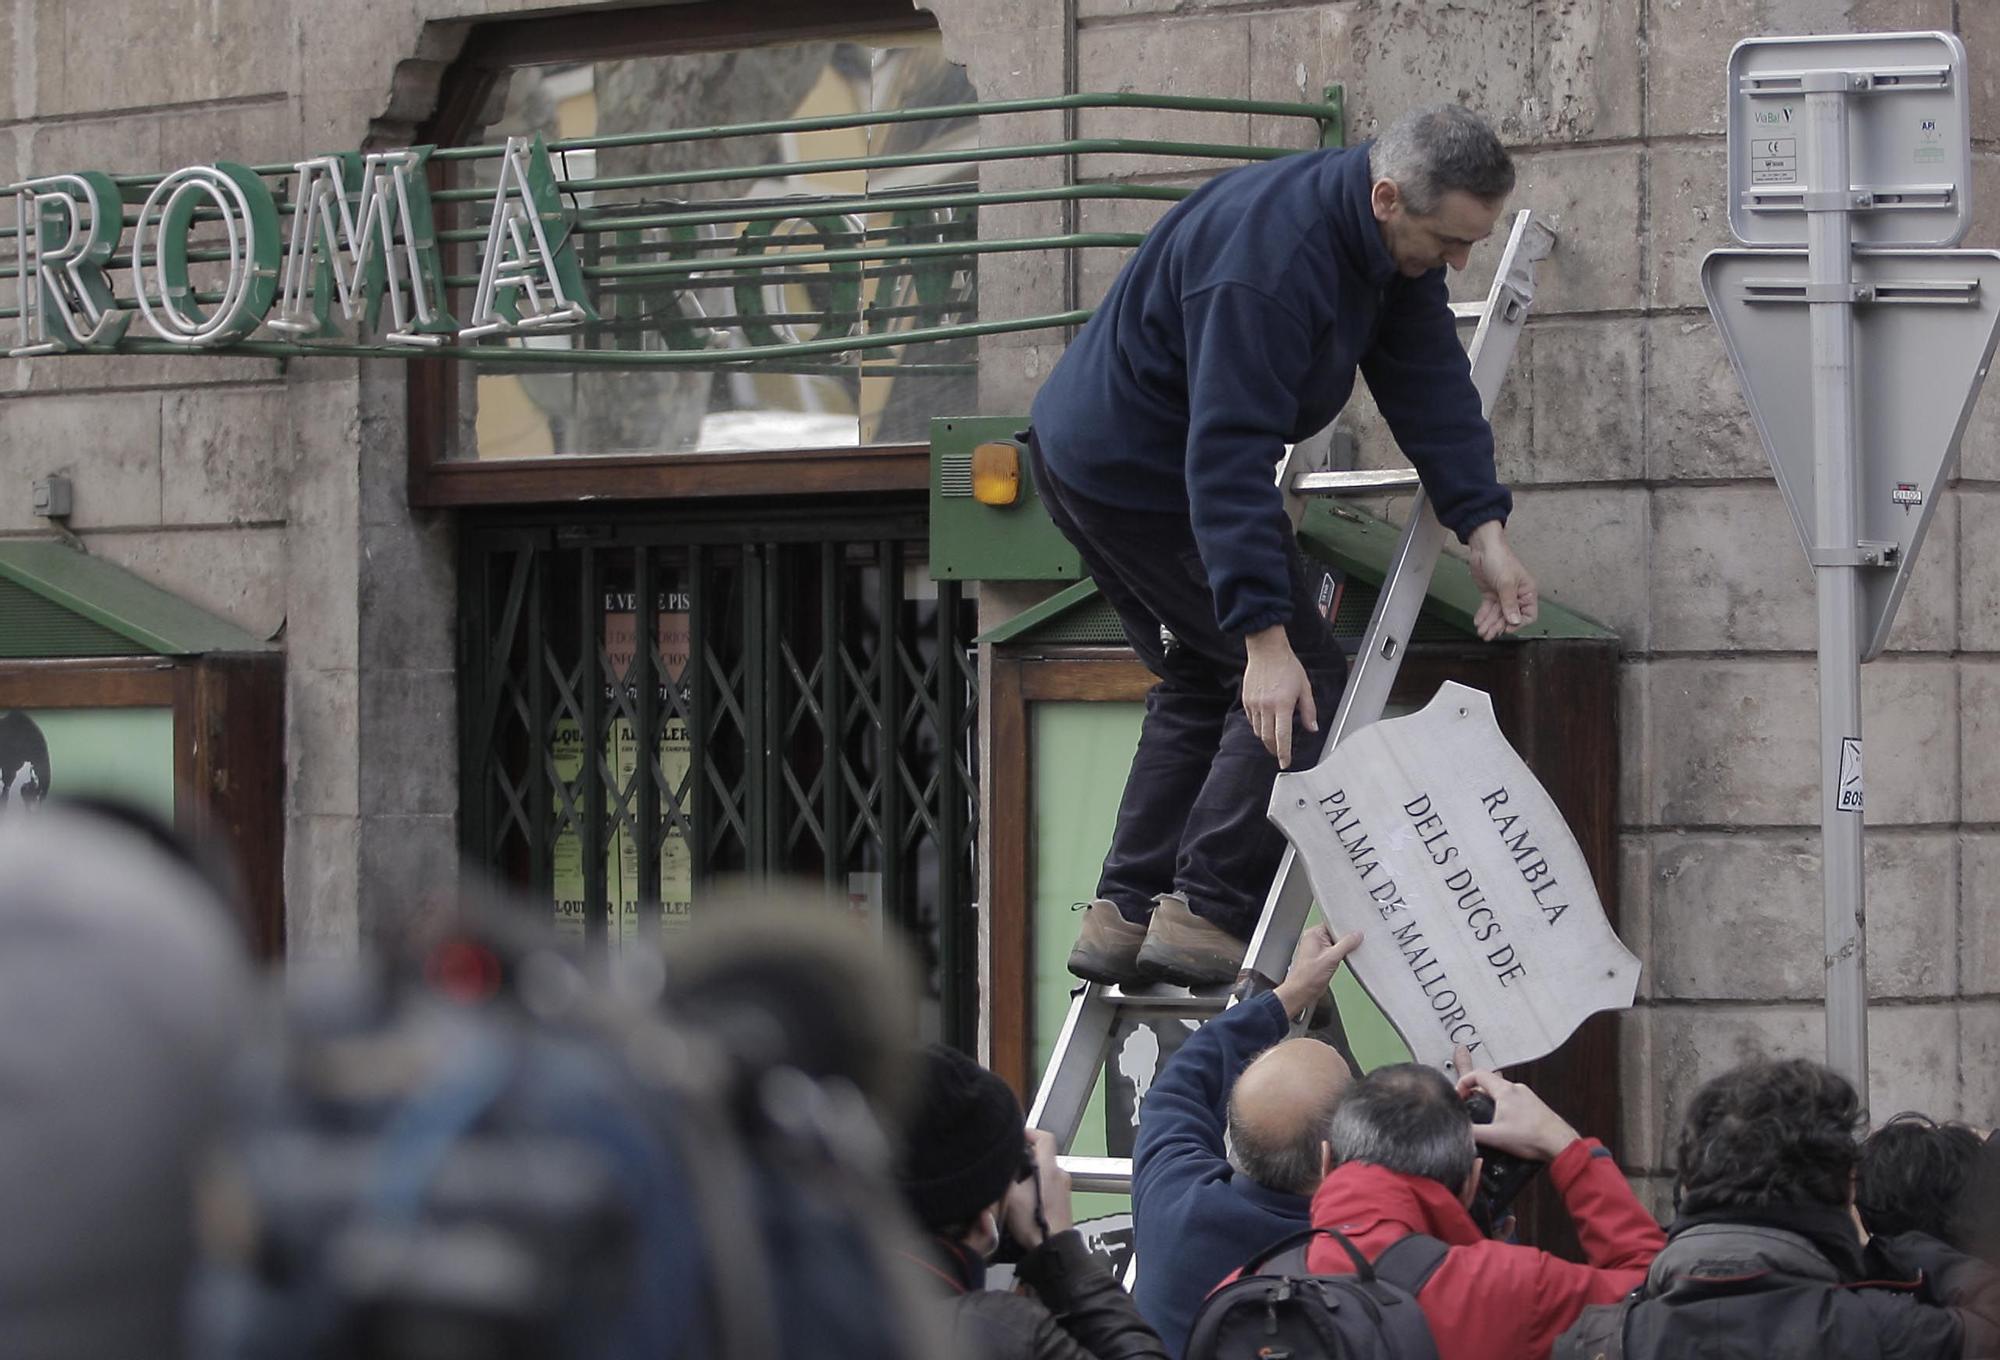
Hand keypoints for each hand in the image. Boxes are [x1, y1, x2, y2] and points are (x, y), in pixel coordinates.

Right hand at [1002, 1128, 1073, 1248]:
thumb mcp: (1010, 1196)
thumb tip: (1002, 1163)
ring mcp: (1065, 1187)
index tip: (1016, 1138)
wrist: (1052, 1248)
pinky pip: (1049, 1184)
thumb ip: (1006, 1174)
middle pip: (1043, 1154)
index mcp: (1048, 1168)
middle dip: (1025, 1157)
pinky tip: (1025, 1201)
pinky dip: (1037, 1186)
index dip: (1029, 1133)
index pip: (1045, 1137)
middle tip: (1008, 1167)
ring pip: (1045, 1171)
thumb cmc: (1033, 1222)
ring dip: (1030, 1173)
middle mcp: (1060, 1174)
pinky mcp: (1064, 1200)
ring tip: (1013, 1187)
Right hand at [1242, 626, 1316, 768]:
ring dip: (1266, 738)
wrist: (1266, 650)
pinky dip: (1258, 726)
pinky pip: (1251, 720)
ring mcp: (1254, 704)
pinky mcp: (1246, 700)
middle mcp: (1266, 706)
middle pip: (1268, 738)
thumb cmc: (1287, 666)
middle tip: (1280, 754)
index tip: (1285, 763)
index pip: (1282, 736)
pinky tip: (1265, 723)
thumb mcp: (1304, 687)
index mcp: (1283, 704)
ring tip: (1274, 739)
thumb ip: (1309, 710)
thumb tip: (1312, 728)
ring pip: (1258, 731)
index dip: (1284, 753)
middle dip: (1274, 749)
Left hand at [1274, 924, 1361, 1016]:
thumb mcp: (1331, 958)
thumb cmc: (1307, 976)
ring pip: (1337, 944)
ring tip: (1351, 952)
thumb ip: (1346, 944)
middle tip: (1356, 942)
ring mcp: (1318, 950)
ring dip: (1344, 948)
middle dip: (1346, 938)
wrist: (1301, 993)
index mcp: (1313, 934)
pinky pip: (1335, 953)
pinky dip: (1342, 955)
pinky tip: (1346, 959)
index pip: (1333, 924)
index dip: (1345, 927)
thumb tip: (1356, 935)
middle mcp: (1314, 940)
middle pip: (1336, 934)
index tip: (1356, 930)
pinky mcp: (1322, 960)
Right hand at [1455, 1068, 1578, 1160]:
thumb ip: (1473, 1133)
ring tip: (1486, 1116)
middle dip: (1476, 1093)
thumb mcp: (1495, 1137)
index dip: (1463, 1082)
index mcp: (1505, 1091)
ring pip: (1502, 1092)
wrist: (1560, 1144)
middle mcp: (1517, 1089)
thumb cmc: (1533, 1138)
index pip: (1477, 1074)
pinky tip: (1505, 1124)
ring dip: (1491, 1100)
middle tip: (1469, 1105)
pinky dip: (1504, 1107)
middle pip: (1489, 1083)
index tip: (1459, 1095)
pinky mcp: (1534, 1106)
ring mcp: (1527, 1096)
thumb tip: (1459, 1131)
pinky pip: (1514, 1100)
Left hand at [1468, 522, 1537, 641]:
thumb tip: (1514, 620)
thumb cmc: (1500, 558)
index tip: (1507, 628)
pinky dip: (1483, 616)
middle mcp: (1516, 595)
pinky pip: (1488, 608)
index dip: (1518, 623)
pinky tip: (1479, 622)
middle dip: (1499, 626)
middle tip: (1489, 634)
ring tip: (1482, 631)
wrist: (1483, 548)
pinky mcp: (1491, 593)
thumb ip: (1509, 603)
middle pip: (1509, 616)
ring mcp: (1502, 595)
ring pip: (1497, 614)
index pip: (1528, 614)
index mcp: (1527, 591)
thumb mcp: (1506, 582)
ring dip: (1489, 623)